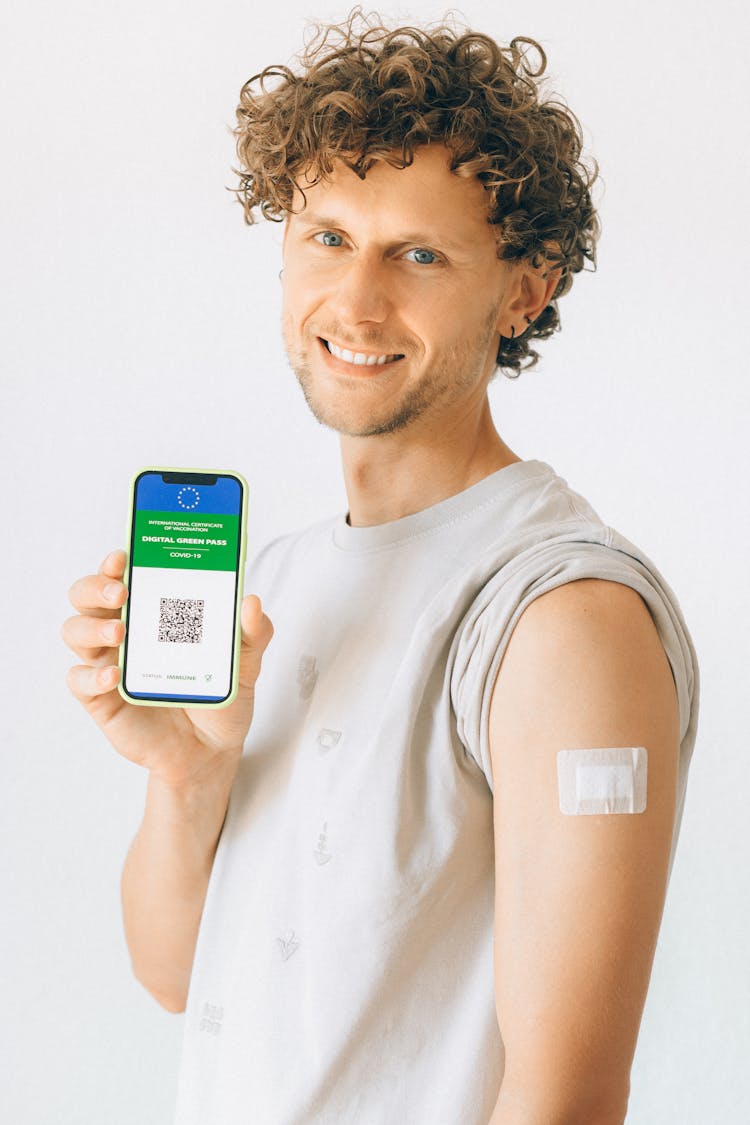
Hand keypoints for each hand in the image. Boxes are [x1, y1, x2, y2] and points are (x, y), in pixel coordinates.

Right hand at [63, 549, 273, 785]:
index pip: (122, 577)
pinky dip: (92, 675)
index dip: (115, 563)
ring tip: (120, 632)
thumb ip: (253, 633)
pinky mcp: (101, 699)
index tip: (124, 556)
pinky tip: (114, 676)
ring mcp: (108, 664)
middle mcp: (124, 632)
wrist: (211, 751)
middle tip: (119, 591)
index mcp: (152, 613)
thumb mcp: (245, 664)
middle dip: (94, 587)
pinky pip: (80, 680)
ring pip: (75, 631)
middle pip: (86, 597)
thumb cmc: (218, 697)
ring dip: (91, 627)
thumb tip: (252, 602)